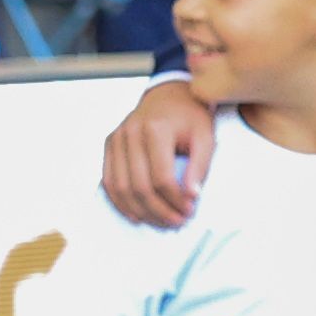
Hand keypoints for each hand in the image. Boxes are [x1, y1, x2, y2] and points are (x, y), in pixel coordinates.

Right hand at [102, 77, 216, 227]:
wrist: (169, 94)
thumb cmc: (190, 116)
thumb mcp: (206, 137)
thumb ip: (201, 167)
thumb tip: (191, 197)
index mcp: (155, 129)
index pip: (162, 177)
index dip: (175, 200)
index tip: (189, 212)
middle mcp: (130, 132)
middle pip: (139, 185)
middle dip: (159, 210)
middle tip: (177, 221)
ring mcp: (116, 138)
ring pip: (121, 187)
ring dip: (140, 211)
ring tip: (160, 221)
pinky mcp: (109, 144)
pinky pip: (109, 180)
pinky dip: (121, 202)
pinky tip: (137, 214)